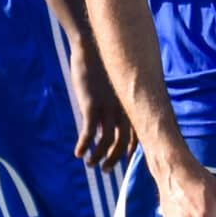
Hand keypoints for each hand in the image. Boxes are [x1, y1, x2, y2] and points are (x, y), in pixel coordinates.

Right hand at [71, 46, 133, 169]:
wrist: (91, 46)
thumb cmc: (102, 64)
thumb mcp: (115, 84)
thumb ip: (116, 102)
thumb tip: (112, 117)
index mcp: (131, 104)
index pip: (137, 135)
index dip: (130, 151)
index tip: (124, 161)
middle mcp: (124, 109)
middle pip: (123, 143)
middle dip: (114, 160)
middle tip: (106, 170)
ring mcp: (109, 108)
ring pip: (106, 143)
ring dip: (97, 157)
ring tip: (89, 163)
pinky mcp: (92, 105)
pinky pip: (89, 134)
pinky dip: (84, 146)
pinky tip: (78, 153)